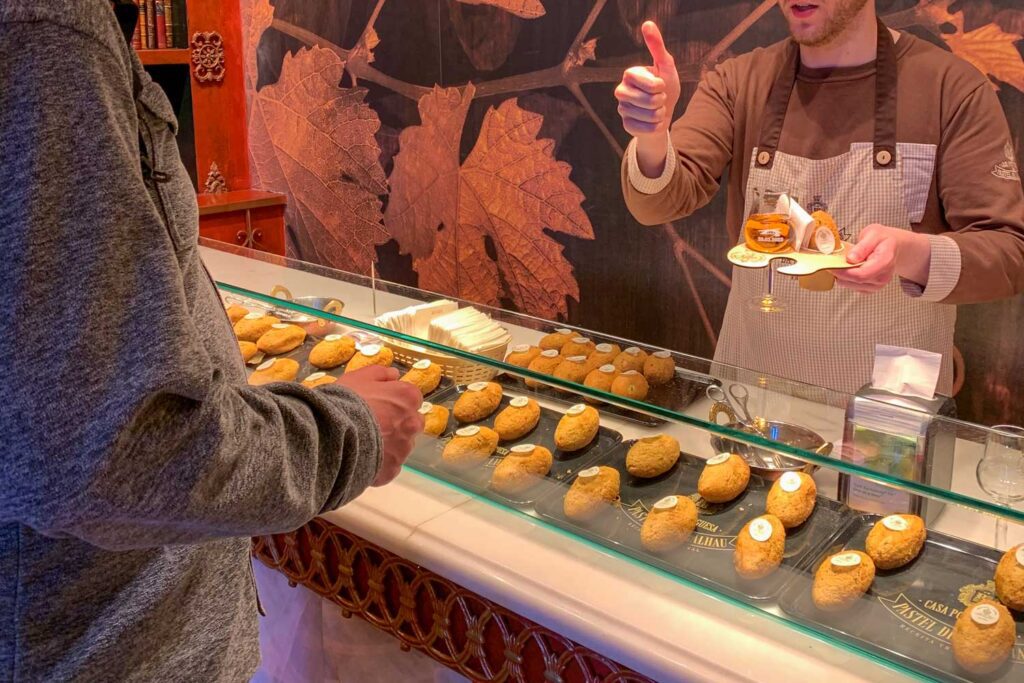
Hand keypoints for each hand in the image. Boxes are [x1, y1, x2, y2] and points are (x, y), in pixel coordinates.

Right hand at [333, 365, 423, 486]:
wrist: (331, 433)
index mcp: (408, 398)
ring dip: (390, 444)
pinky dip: (380, 463)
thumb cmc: (346, 401)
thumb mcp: (360, 377)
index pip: (412, 399)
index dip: (395, 401)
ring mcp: (403, 449)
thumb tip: (395, 374)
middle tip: (374, 424)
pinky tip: (363, 458)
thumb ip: (381, 373)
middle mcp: (412, 423)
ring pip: (402, 446)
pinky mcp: (392, 469)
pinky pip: (390, 465)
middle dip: (398, 423)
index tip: (380, 404)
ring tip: (365, 442)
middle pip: (412, 423)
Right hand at [614, 21, 680, 175]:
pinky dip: (656, 126)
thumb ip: (657, 46)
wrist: (663, 113)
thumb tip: (647, 23)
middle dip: (662, 101)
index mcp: (629, 74)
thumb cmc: (665, 87)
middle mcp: (621, 91)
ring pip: (650, 116)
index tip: (660, 85)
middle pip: (650, 101)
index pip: (652, 84)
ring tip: (656, 109)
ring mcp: (622, 109)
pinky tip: (653, 121)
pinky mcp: (625, 125)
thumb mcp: (665, 66)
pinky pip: (647, 128)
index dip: (662, 87)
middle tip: (659, 99)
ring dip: (660, 114)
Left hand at [833, 225, 930, 292]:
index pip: (861, 274)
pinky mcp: (870, 288)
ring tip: (840, 262)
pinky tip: (847, 268)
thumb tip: (850, 258)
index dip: (843, 271)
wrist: (893, 246)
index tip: (830, 264)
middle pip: (854, 281)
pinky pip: (852, 286)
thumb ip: (863, 246)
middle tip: (830, 261)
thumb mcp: (873, 233)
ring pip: (850, 285)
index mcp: (885, 261)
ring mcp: (877, 285)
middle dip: (839, 272)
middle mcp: (883, 277)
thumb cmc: (883, 238)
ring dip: (841, 275)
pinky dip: (845, 278)